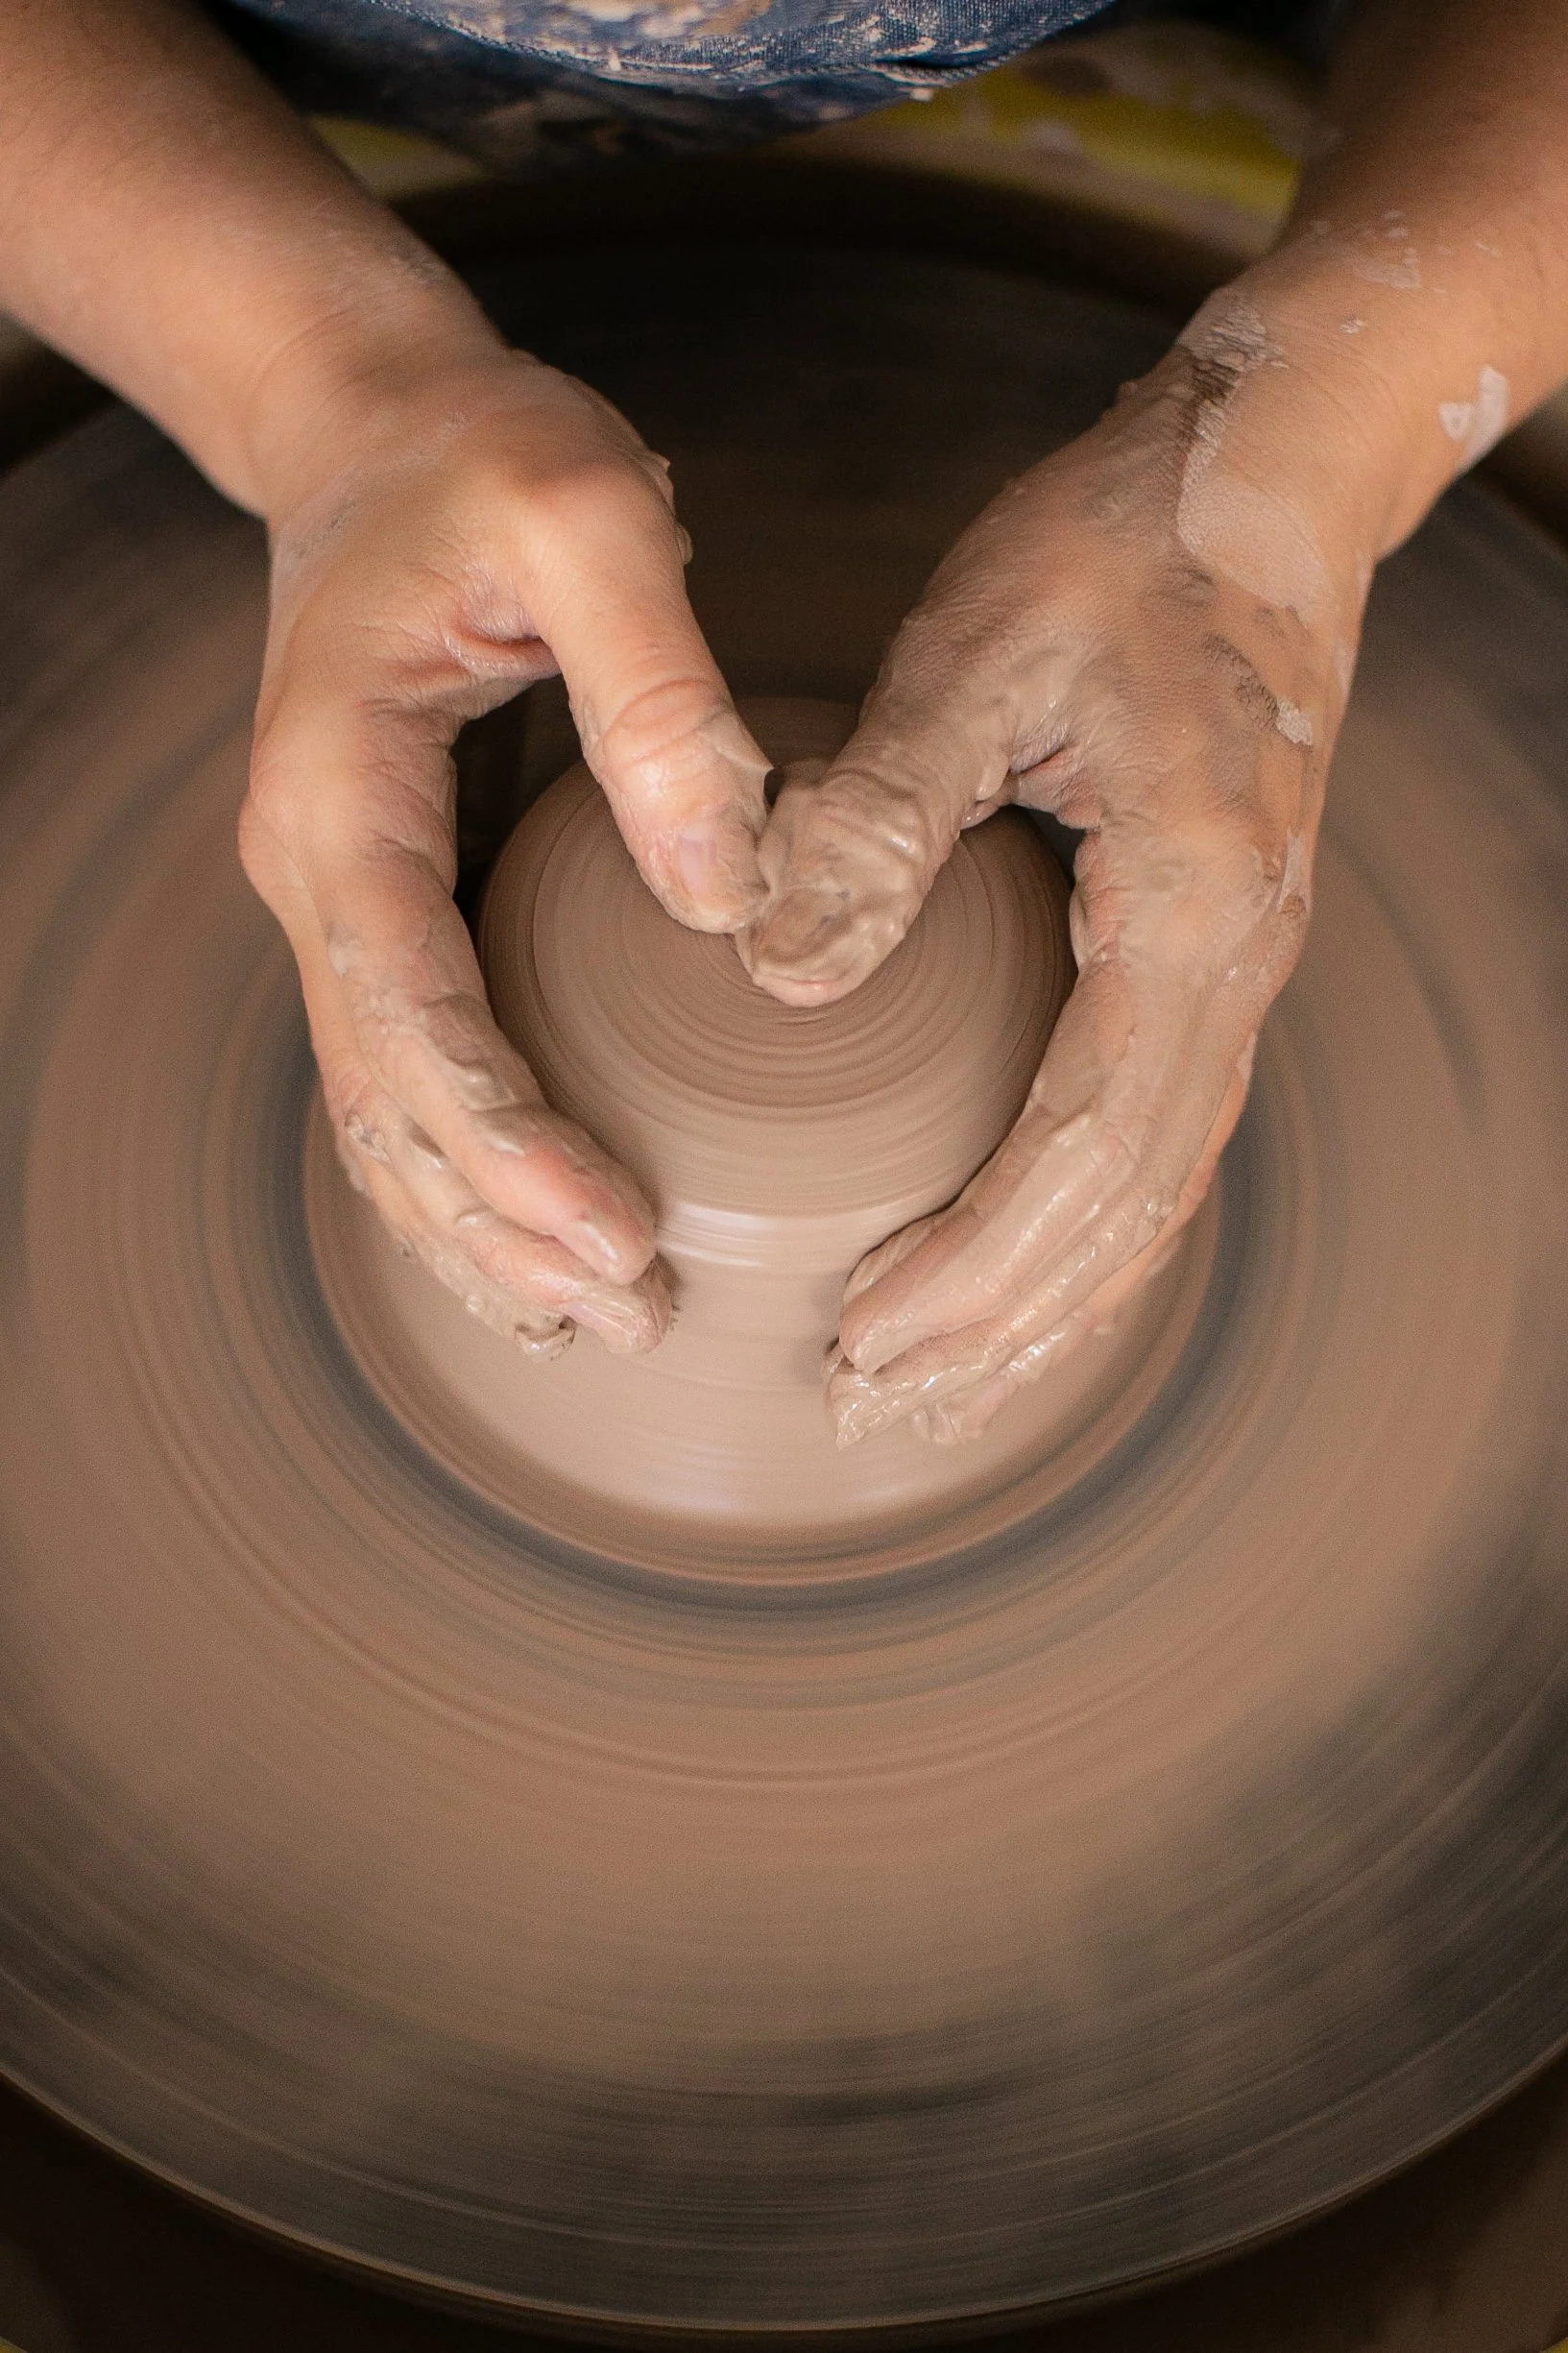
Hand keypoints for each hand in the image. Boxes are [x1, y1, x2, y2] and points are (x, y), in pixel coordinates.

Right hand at [240, 348, 770, 1356]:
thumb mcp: (585, 515)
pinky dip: (464, 1174)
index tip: (620, 1230)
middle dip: (500, 1226)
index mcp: (339, 795)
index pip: (410, 1011)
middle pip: (386, 1101)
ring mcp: (340, 899)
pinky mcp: (392, 906)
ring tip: (594, 1323)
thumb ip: (656, 690)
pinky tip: (535, 1243)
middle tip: (638, 1315)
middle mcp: (314, 871)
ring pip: (381, 1114)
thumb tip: (724, 891)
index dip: (509, 1140)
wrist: (378, 425)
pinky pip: (409, 1072)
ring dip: (475, 1230)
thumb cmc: (482, 456)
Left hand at [742, 309, 1373, 1441]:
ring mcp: (1238, 966)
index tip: (861, 1337)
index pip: (1079, 1145)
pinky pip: (1156, 1133)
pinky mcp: (1209, 950)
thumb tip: (779, 977)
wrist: (1273, 471)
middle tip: (870, 1410)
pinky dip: (1085, 1229)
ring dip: (1048, 1303)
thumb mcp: (979, 650)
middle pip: (1126, 1208)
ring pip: (1152, 1189)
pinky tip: (1018, 1272)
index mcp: (1188, 908)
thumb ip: (877, 815)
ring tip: (937, 1392)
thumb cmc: (1125, 538)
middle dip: (1001, 1328)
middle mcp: (1237, 965)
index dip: (972, 1264)